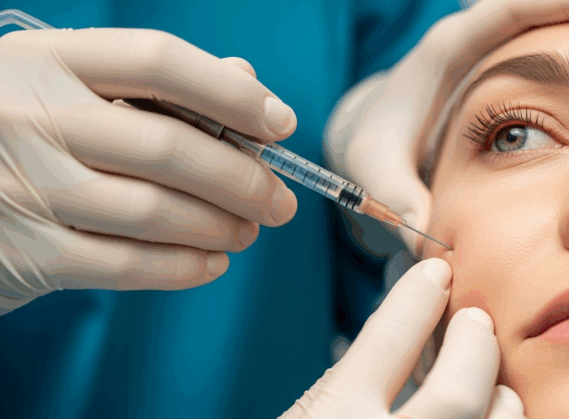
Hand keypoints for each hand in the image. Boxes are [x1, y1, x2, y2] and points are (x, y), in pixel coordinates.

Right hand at [0, 28, 297, 314]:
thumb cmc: (33, 129)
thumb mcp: (73, 85)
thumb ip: (158, 82)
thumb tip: (246, 84)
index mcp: (49, 59)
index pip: (159, 62)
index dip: (232, 95)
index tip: (281, 124)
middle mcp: (29, 116)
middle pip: (168, 148)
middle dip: (244, 180)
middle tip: (280, 201)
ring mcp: (23, 186)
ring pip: (154, 212)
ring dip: (221, 226)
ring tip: (249, 229)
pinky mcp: (27, 252)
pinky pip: (125, 265)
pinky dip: (184, 267)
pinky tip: (213, 261)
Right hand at [279, 259, 526, 418]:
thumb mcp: (308, 411)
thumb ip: (347, 375)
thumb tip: (402, 317)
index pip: (387, 344)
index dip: (417, 300)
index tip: (434, 272)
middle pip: (456, 394)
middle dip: (474, 349)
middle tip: (475, 323)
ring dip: (502, 401)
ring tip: (498, 385)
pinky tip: (495, 415)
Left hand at [324, 0, 568, 253]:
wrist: (375, 134)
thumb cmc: (375, 145)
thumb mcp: (374, 168)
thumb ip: (395, 192)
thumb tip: (426, 228)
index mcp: (455, 48)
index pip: (519, 8)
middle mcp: (488, 38)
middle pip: (566, 1)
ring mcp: (512, 51)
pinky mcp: (529, 71)